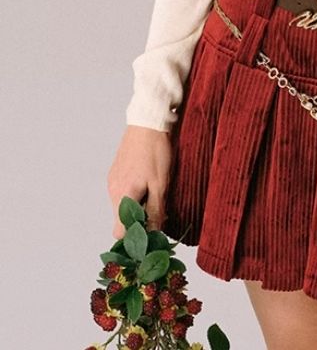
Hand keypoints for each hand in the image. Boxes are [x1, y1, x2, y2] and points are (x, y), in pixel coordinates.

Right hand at [107, 125, 172, 239]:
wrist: (148, 121)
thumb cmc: (156, 150)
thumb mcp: (161, 184)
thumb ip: (155, 211)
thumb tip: (153, 233)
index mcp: (122, 195)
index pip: (119, 231)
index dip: (134, 237)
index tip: (150, 236)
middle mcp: (113, 190)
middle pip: (121, 219)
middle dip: (139, 222)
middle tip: (159, 213)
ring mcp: (113, 180)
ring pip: (122, 205)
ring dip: (138, 207)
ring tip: (156, 194)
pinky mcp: (116, 171)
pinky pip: (123, 192)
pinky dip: (134, 194)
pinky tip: (149, 183)